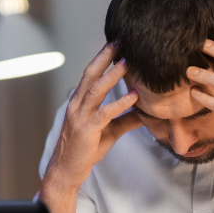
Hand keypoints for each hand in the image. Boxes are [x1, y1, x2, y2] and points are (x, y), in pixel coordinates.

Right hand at [43, 43, 141, 195]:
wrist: (66, 172)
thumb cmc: (85, 150)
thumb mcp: (110, 132)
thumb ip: (126, 120)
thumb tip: (147, 112)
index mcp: (80, 102)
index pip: (91, 74)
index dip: (103, 58)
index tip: (117, 42)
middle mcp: (77, 105)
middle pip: (91, 74)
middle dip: (105, 56)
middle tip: (120, 40)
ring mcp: (80, 117)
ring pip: (96, 90)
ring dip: (112, 75)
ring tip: (128, 62)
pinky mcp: (87, 131)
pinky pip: (104, 113)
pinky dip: (120, 103)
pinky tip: (134, 96)